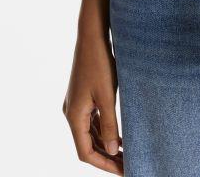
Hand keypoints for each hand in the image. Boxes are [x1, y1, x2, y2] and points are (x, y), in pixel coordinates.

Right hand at [63, 31, 122, 173]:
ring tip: (125, 153)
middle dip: (106, 157)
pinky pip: (91, 121)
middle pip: (87, 145)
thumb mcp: (107, 96)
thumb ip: (109, 124)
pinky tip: (118, 134)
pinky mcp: (83, 96)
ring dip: (105, 144)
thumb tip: (110, 151)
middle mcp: (71, 113)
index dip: (103, 164)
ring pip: (89, 133)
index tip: (122, 170)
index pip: (85, 152)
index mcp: (74, 116)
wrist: (92, 36)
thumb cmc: (100, 64)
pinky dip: (103, 130)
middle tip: (127, 164)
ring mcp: (76, 104)